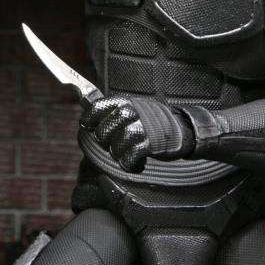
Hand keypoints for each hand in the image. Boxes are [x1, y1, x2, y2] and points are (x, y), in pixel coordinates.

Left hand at [79, 95, 194, 172]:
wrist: (180, 129)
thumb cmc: (150, 121)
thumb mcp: (131, 108)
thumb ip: (110, 110)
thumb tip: (84, 103)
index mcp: (123, 101)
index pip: (96, 107)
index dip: (88, 120)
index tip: (88, 126)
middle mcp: (131, 111)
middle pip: (103, 130)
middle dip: (105, 142)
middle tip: (113, 144)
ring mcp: (141, 126)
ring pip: (116, 145)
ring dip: (118, 154)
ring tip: (126, 153)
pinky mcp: (150, 143)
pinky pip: (130, 156)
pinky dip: (130, 163)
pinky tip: (135, 162)